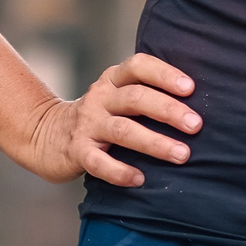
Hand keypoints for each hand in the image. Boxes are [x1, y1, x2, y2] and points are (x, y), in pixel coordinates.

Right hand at [23, 53, 200, 186]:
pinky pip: (98, 162)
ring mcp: (87, 124)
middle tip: (196, 125)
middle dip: (168, 110)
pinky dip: (119, 171)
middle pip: (136, 98)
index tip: (190, 88)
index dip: (164, 74)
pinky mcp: (77, 151)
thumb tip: (199, 102)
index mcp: (114, 79)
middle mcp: (100, 97)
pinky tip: (140, 179)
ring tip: (182, 155)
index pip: (139, 66)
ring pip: (122, 130)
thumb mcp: (118, 95)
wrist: (47, 134)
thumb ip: (147, 92)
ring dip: (154, 142)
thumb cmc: (101, 115)